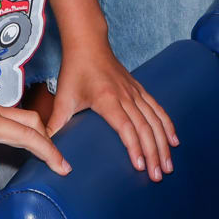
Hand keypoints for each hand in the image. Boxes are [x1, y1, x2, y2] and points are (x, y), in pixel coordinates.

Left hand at [50, 37, 178, 180]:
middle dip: (154, 153)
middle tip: (158, 175)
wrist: (88, 43)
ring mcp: (135, 92)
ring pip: (155, 121)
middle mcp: (126, 96)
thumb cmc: (75, 70)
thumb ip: (55, 125)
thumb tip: (45, 150)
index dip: (135, 147)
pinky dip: (168, 125)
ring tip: (169, 165)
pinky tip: (174, 140)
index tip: (141, 167)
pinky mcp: (140, 90)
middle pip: (145, 128)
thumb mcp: (63, 98)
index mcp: (107, 99)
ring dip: (164, 143)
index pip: (126, 127)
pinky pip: (158, 109)